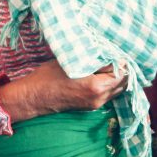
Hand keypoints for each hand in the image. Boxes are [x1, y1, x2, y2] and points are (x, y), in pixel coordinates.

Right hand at [0, 59, 127, 121]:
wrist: (34, 97)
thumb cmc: (48, 76)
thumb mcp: (70, 61)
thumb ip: (91, 59)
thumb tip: (107, 52)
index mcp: (95, 86)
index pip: (120, 73)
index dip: (120, 60)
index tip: (115, 50)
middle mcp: (99, 98)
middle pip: (122, 83)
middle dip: (121, 69)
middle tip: (114, 54)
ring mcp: (95, 104)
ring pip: (117, 90)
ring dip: (116, 77)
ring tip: (108, 62)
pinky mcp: (91, 106)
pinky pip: (109, 94)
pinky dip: (110, 83)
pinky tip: (101, 72)